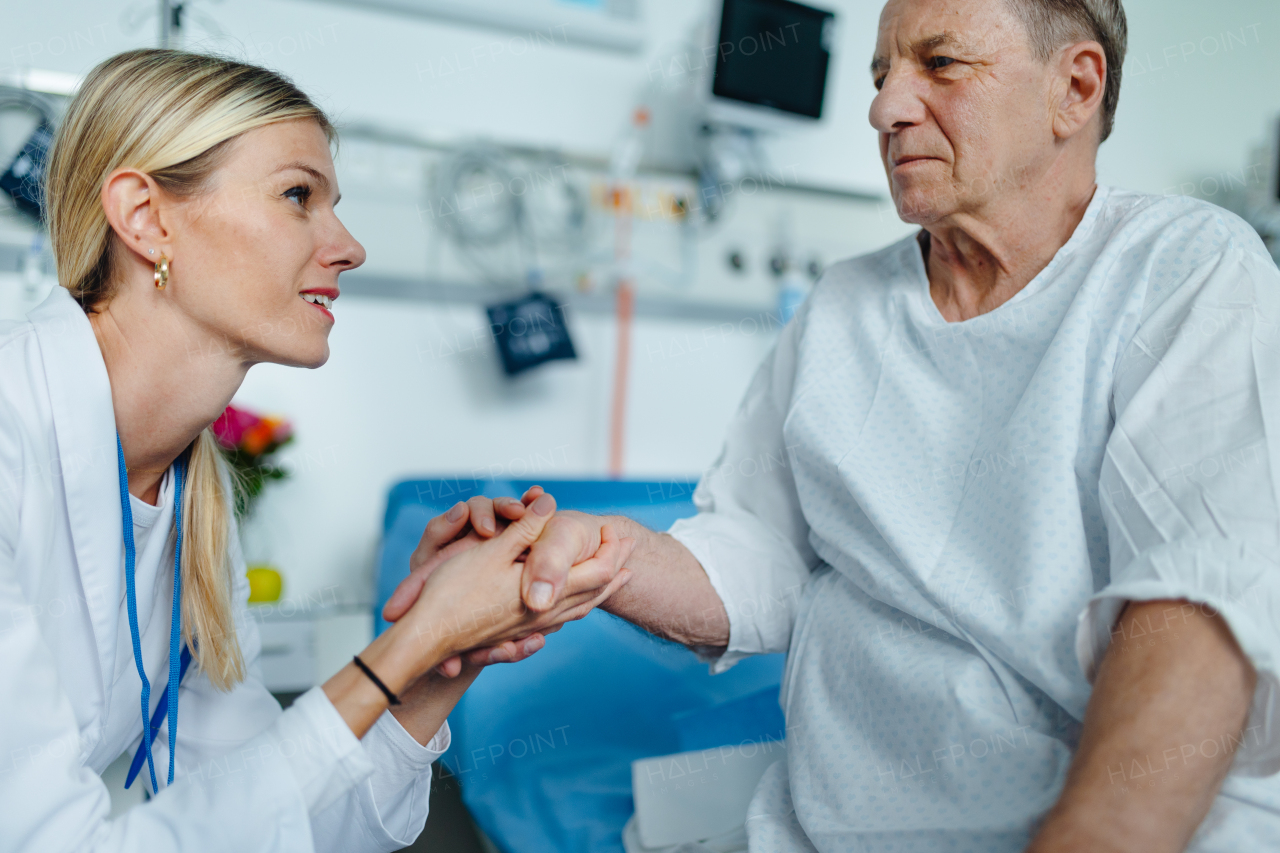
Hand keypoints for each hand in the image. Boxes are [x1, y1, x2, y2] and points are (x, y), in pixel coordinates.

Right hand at [396, 493, 635, 677]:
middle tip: (631, 549)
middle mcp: (546, 614)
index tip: (616, 530)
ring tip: (616, 576)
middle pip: (595, 592)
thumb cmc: (454, 593)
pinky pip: (561, 619)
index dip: (611, 550)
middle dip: (615, 568)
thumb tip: (550, 505)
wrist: (427, 639)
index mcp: (545, 592)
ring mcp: (533, 627)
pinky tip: (574, 605)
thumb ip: (524, 529)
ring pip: (580, 608)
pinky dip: (578, 605)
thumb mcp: (491, 552)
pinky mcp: (518, 634)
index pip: (597, 572)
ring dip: (602, 589)